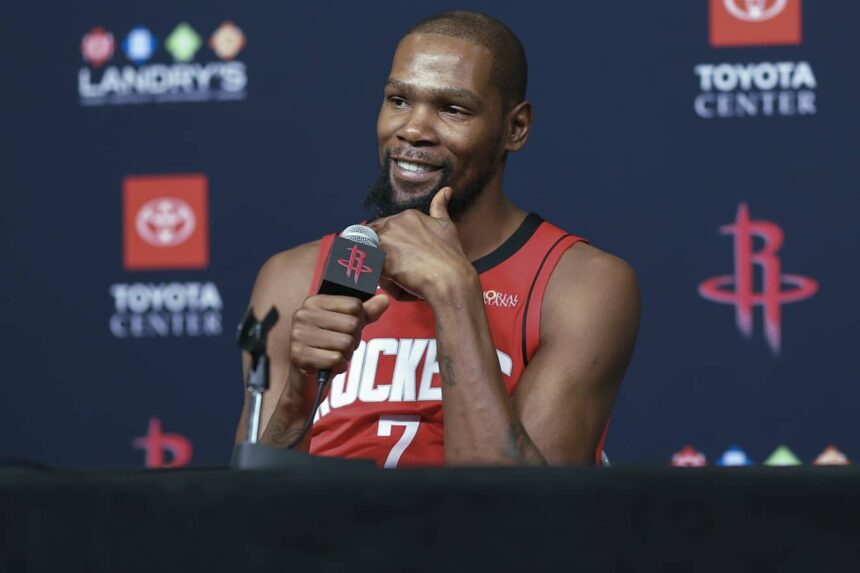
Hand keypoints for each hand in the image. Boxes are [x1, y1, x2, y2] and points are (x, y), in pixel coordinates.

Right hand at [289, 294, 388, 374]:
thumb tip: (384, 299)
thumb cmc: (327, 349)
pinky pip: (336, 359)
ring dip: (346, 354)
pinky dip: (338, 366)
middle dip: (353, 340)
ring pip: (345, 342)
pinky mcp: (299, 355)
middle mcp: (303, 315)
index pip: (354, 304)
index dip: (359, 320)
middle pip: (351, 324)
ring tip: (333, 355)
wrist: (307, 381)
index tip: (346, 329)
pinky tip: (328, 365)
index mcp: (314, 302)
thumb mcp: (347, 327)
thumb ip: (366, 312)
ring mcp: (298, 335)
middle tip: (339, 346)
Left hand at [369, 187, 473, 301]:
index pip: (385, 227)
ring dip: (380, 265)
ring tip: (400, 275)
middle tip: (401, 268)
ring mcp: (386, 240)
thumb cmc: (450, 256)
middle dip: (381, 253)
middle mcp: (394, 223)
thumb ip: (440, 207)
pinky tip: (398, 280)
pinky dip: (381, 277)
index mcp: (408, 215)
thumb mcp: (446, 226)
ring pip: (372, 254)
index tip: (401, 256)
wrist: (451, 279)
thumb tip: (446, 190)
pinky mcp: (381, 259)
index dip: (390, 244)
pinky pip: (372, 268)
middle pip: (374, 239)